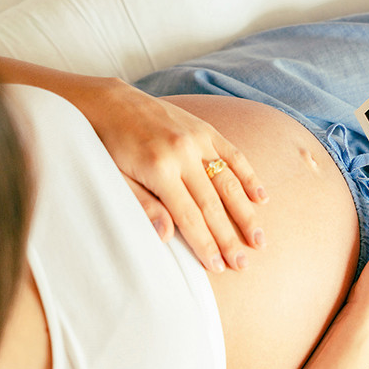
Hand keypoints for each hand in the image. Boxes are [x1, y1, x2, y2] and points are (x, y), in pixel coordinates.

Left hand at [0, 55, 266, 271]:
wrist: (108, 102)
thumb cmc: (107, 145)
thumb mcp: (115, 178)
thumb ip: (143, 205)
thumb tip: (166, 236)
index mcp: (159, 168)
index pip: (189, 216)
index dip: (206, 244)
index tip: (219, 266)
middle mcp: (183, 153)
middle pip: (212, 204)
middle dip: (229, 237)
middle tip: (244, 263)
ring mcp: (198, 139)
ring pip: (229, 182)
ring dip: (246, 213)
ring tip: (258, 239)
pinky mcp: (205, 129)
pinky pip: (234, 154)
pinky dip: (249, 176)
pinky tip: (261, 198)